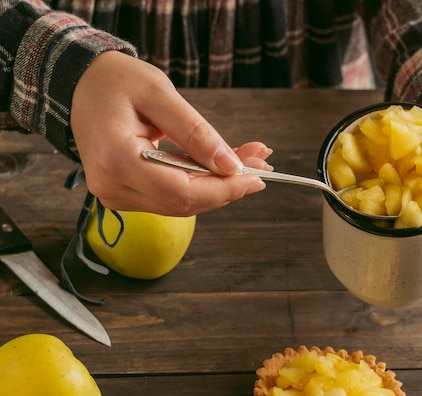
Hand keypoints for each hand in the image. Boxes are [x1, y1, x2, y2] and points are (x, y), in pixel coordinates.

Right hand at [70, 51, 269, 215]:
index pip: (181, 191)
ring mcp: (116, 196)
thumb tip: (230, 166)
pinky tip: (217, 166)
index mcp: (115, 159)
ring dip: (215, 187)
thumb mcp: (158, 94)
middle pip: (183, 204)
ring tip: (243, 160)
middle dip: (226, 187)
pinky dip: (197, 184)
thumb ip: (195, 132)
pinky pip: (169, 199)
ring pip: (179, 205)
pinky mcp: (124, 196)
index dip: (223, 189)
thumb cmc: (115, 82)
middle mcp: (112, 187)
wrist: (80, 87)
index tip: (256, 177)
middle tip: (258, 164)